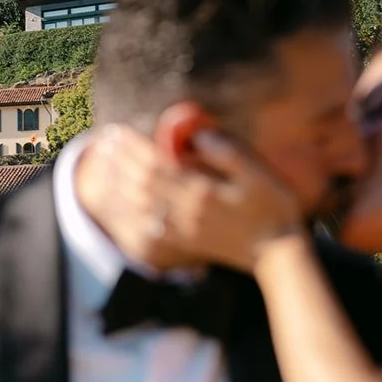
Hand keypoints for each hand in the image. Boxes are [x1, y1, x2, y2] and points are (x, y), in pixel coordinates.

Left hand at [88, 125, 304, 272]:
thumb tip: (197, 132)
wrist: (276, 251)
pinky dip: (129, 210)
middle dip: (120, 161)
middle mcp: (186, 212)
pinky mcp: (183, 241)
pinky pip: (145, 226)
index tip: (120, 130)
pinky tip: (122, 196)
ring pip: (139, 206)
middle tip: (105, 141)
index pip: (156, 165)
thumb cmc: (272, 205)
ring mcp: (182, 229)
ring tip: (108, 163)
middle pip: (141, 184)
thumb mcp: (257, 172)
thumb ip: (226, 151)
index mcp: (202, 192)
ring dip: (119, 183)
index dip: (134, 147)